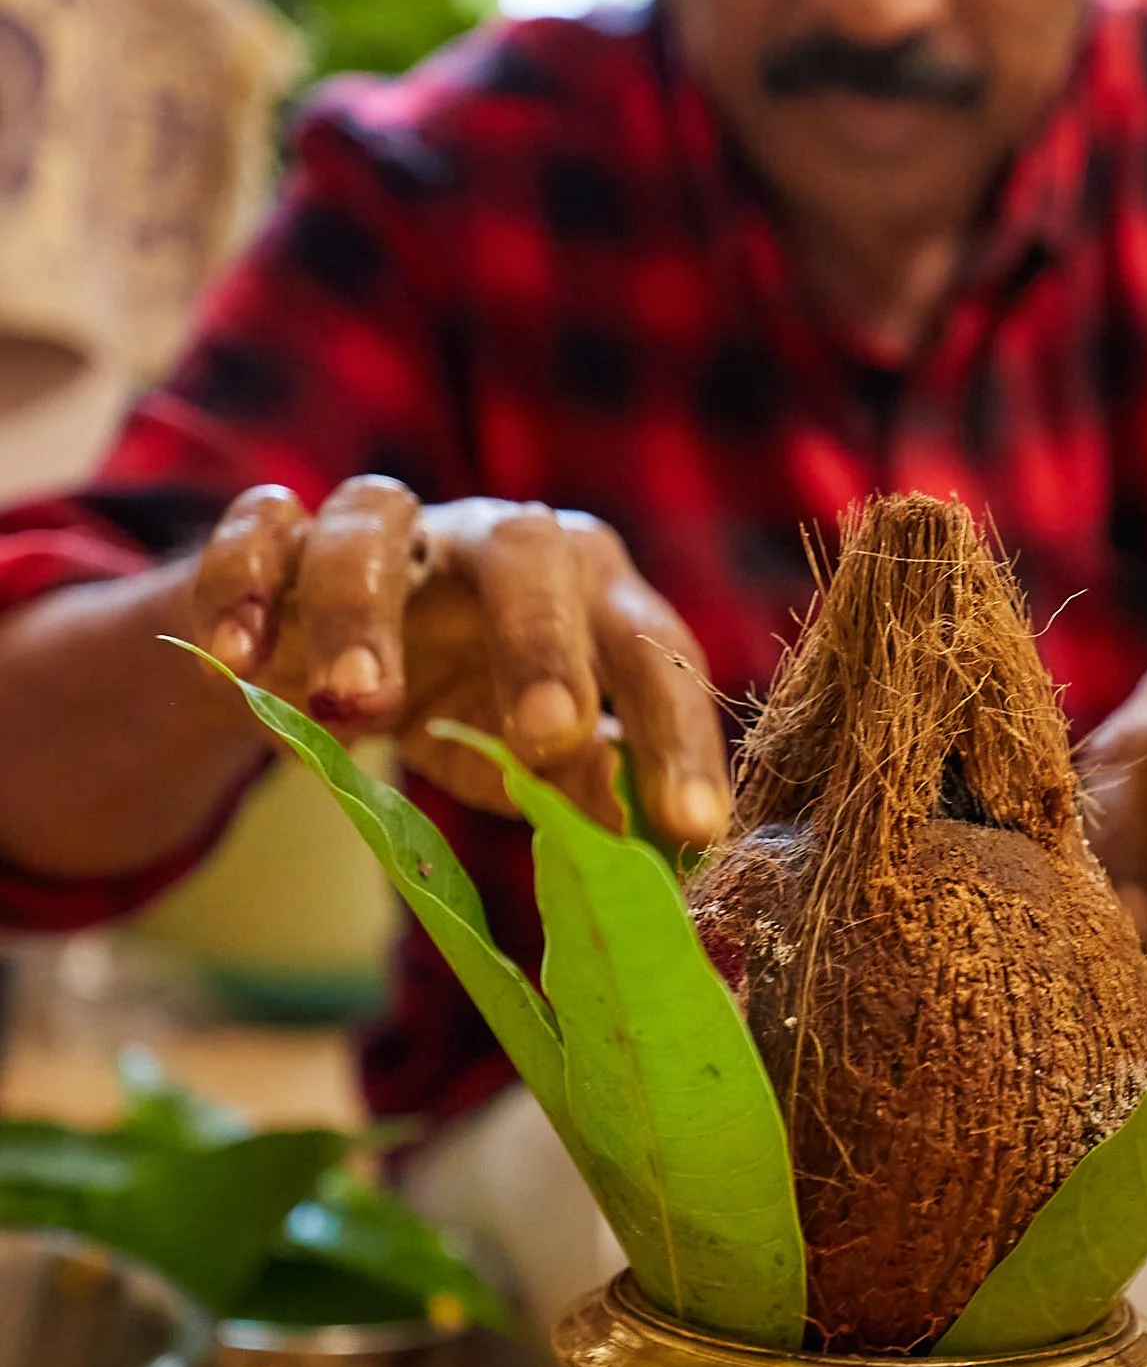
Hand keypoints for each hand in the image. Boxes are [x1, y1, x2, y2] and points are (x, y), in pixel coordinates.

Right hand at [188, 477, 730, 842]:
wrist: (336, 660)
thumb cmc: (472, 706)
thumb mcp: (531, 756)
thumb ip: (586, 785)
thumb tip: (648, 846)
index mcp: (588, 590)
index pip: (649, 648)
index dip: (675, 735)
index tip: (690, 825)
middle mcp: (498, 540)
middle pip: (528, 552)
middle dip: (542, 644)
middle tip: (546, 738)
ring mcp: (391, 529)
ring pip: (377, 520)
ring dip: (362, 611)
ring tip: (353, 703)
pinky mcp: (283, 534)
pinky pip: (260, 526)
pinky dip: (243, 582)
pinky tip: (236, 661)